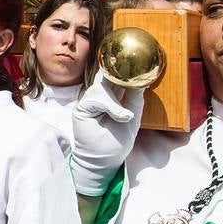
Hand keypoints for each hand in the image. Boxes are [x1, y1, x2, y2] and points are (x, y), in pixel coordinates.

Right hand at [69, 70, 144, 195]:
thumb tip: (141, 81)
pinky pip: (95, 99)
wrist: (105, 161)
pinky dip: (110, 106)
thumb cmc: (117, 142)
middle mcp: (97, 97)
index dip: (122, 70)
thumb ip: (135, 100)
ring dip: (116, 100)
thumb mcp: (133, 118)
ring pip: (101, 88)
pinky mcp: (81, 109)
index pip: (114, 78)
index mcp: (109, 97)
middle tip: (129, 65)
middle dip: (117, 72)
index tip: (134, 61)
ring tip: (125, 116)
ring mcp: (88, 102)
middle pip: (106, 77)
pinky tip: (120, 117)